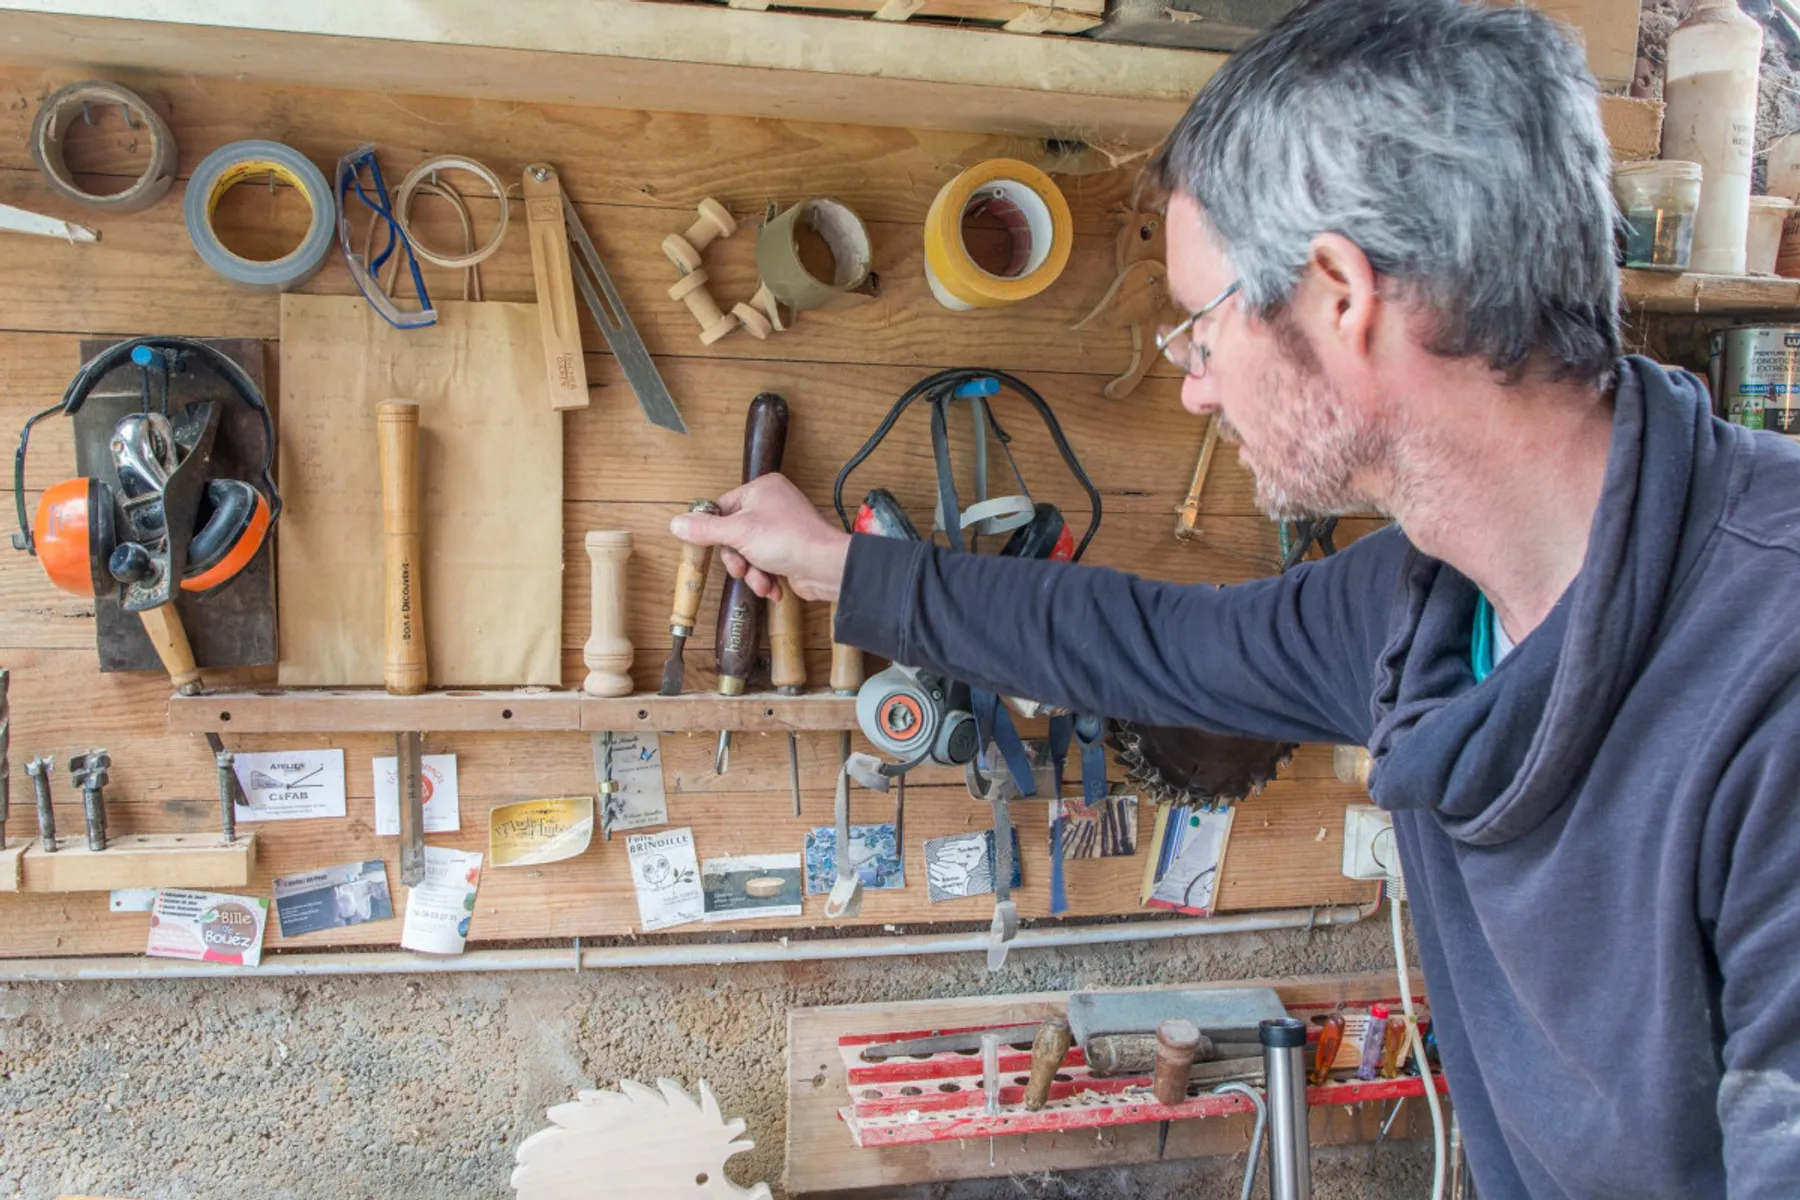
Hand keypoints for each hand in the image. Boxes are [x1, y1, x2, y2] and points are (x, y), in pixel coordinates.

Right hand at [670, 474, 851, 601]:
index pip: (722, 508)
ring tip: (762, 582)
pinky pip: (765, 564)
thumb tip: (676, 523)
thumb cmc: (788, 541)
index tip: (708, 547)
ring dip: (751, 573)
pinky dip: (766, 578)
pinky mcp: (789, 551)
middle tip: (741, 569)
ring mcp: (782, 529)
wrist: (825, 568)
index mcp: (761, 489)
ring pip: (748, 554)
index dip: (714, 532)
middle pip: (734, 535)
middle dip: (737, 559)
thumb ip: (704, 530)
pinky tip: (774, 587)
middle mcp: (772, 505)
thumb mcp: (737, 533)